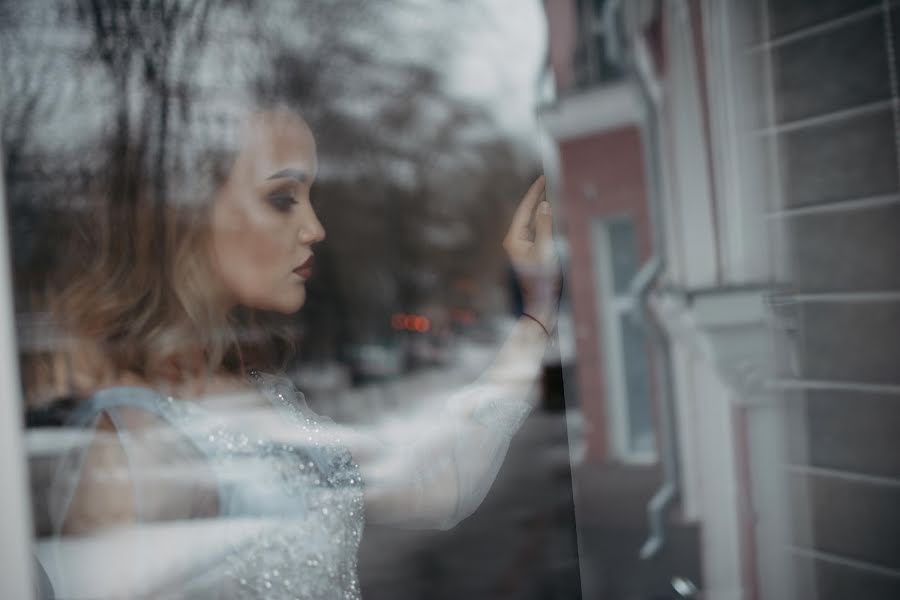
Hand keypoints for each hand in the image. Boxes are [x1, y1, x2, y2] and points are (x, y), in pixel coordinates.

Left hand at [502, 176, 559, 329]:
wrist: (540, 305)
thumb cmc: (542, 281)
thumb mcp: (546, 250)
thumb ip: (544, 226)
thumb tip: (543, 205)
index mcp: (514, 239)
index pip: (525, 209)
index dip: (534, 192)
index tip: (542, 178)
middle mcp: (515, 241)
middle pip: (527, 213)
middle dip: (537, 197)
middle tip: (547, 180)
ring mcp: (522, 248)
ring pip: (532, 222)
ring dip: (540, 208)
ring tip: (549, 192)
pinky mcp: (530, 254)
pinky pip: (536, 231)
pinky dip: (544, 221)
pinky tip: (550, 215)